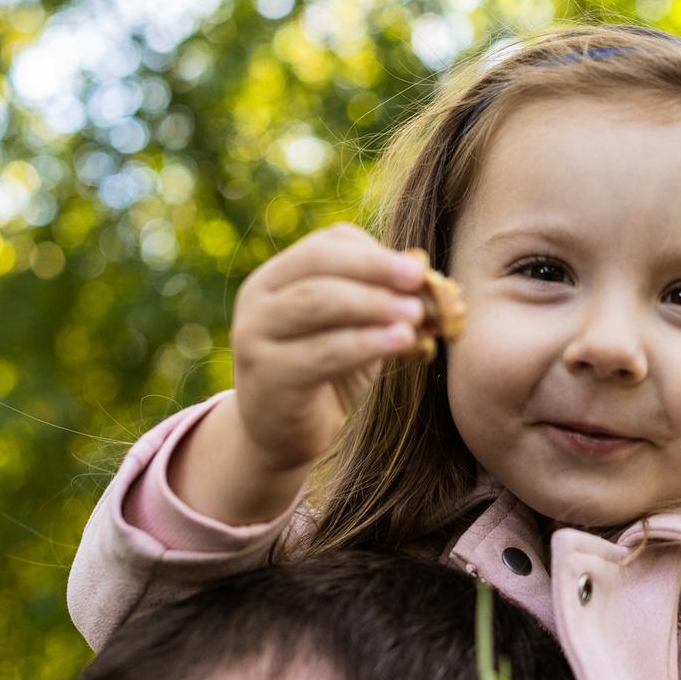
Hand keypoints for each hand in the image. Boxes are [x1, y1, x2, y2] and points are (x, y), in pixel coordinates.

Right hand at [228, 222, 425, 470]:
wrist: (281, 435)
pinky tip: (402, 341)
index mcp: (278, 275)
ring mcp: (256, 335)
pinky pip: (323, 351)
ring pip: (318, 301)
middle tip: (419, 281)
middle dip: (375, 268)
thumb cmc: (324, 374)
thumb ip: (379, 300)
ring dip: (374, 303)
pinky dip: (367, 342)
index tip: (418, 269)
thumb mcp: (354, 330)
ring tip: (416, 314)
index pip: (326, 244)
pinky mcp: (268, 375)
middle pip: (320, 264)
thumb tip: (424, 270)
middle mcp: (258, 297)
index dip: (375, 252)